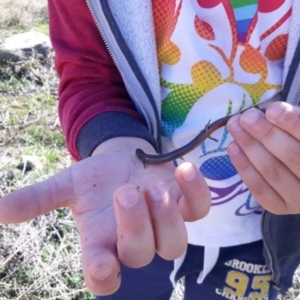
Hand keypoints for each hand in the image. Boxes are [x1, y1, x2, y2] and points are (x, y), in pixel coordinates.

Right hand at [0, 137, 209, 294]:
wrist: (126, 160)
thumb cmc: (98, 177)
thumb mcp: (69, 184)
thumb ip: (39, 198)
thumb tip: (0, 210)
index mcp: (104, 240)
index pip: (104, 274)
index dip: (102, 275)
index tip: (98, 263)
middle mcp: (136, 238)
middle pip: (142, 253)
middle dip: (135, 225)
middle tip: (125, 192)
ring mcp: (164, 222)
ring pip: (174, 242)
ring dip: (166, 216)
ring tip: (153, 187)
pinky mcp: (184, 204)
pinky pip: (198, 208)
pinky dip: (195, 191)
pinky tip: (184, 170)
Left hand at [227, 101, 299, 214]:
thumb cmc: (299, 145)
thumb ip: (294, 122)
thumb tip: (269, 111)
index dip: (292, 124)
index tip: (272, 109)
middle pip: (292, 156)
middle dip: (266, 134)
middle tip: (246, 117)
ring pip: (273, 171)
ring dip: (250, 147)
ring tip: (235, 127)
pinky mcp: (280, 207)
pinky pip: (260, 188)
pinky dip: (244, 167)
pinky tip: (232, 148)